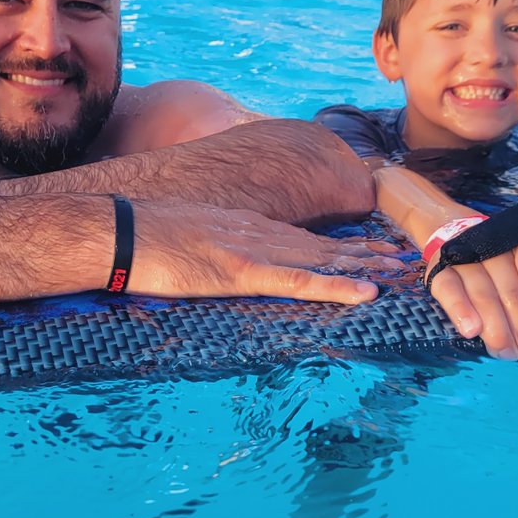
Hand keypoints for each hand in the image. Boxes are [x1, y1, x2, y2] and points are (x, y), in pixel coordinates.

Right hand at [130, 202, 401, 304]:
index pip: (301, 235)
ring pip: (321, 258)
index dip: (337, 241)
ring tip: (396, 271)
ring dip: (361, 266)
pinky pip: (299, 281)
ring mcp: (253, 250)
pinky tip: (364, 292)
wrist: (118, 231)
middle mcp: (257, 232)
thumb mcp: (187, 236)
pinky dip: (335, 285)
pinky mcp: (243, 271)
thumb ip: (212, 244)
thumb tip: (219, 257)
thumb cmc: (142, 238)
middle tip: (399, 256)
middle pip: (321, 243)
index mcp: (244, 225)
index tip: (366, 246)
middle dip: (361, 250)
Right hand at [428, 239, 517, 362]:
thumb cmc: (501, 262)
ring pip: (483, 295)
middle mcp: (494, 248)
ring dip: (495, 328)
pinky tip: (471, 331)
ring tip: (505, 353)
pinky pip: (449, 289)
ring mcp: (464, 257)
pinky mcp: (439, 268)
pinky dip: (460, 310)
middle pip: (512, 292)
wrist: (453, 233)